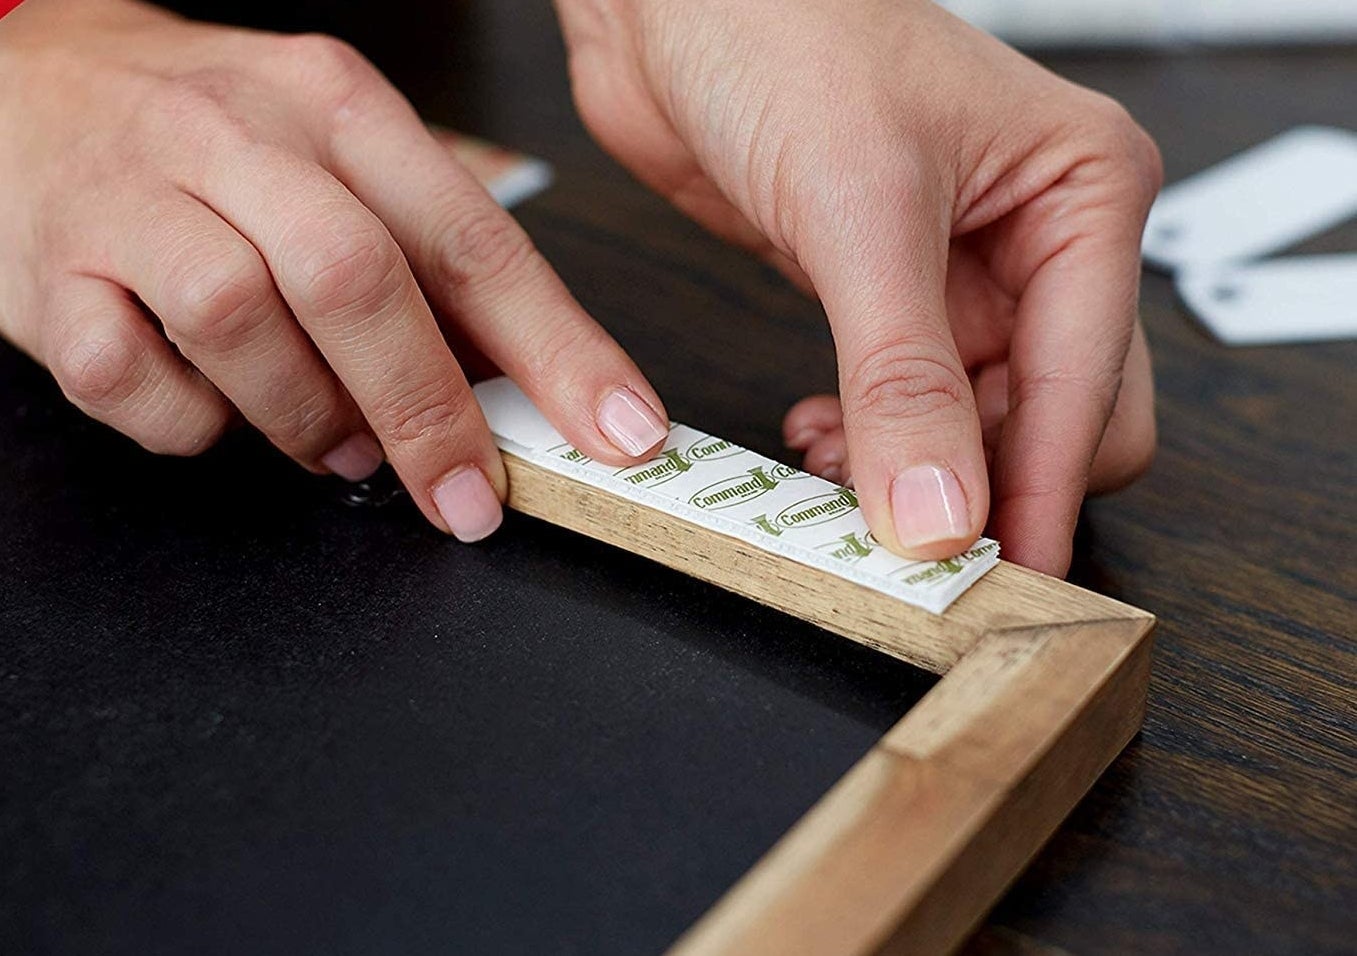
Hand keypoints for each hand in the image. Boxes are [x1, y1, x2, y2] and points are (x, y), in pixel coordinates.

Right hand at [0, 0, 668, 540]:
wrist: (26, 82)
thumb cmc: (208, 136)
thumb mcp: (334, 158)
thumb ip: (425, 259)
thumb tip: (527, 384)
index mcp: (335, 105)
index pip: (472, 237)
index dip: (558, 349)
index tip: (617, 430)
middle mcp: (236, 136)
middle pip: (355, 280)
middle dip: (428, 410)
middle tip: (466, 493)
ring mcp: (131, 199)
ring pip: (239, 323)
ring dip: (306, 416)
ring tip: (333, 442)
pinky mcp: (52, 274)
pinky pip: (130, 380)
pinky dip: (191, 423)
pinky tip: (218, 410)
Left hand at [556, 0, 1160, 574]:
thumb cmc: (783, 26)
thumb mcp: (857, 204)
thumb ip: (902, 371)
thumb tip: (937, 506)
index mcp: (1080, 194)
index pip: (1088, 388)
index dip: (1039, 494)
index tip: (993, 579)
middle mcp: (1032, 239)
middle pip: (1058, 422)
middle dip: (990, 491)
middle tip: (920, 554)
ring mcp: (954, 274)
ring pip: (978, 427)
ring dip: (919, 474)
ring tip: (845, 489)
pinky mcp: (879, 296)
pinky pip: (906, 408)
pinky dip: (872, 446)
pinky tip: (822, 442)